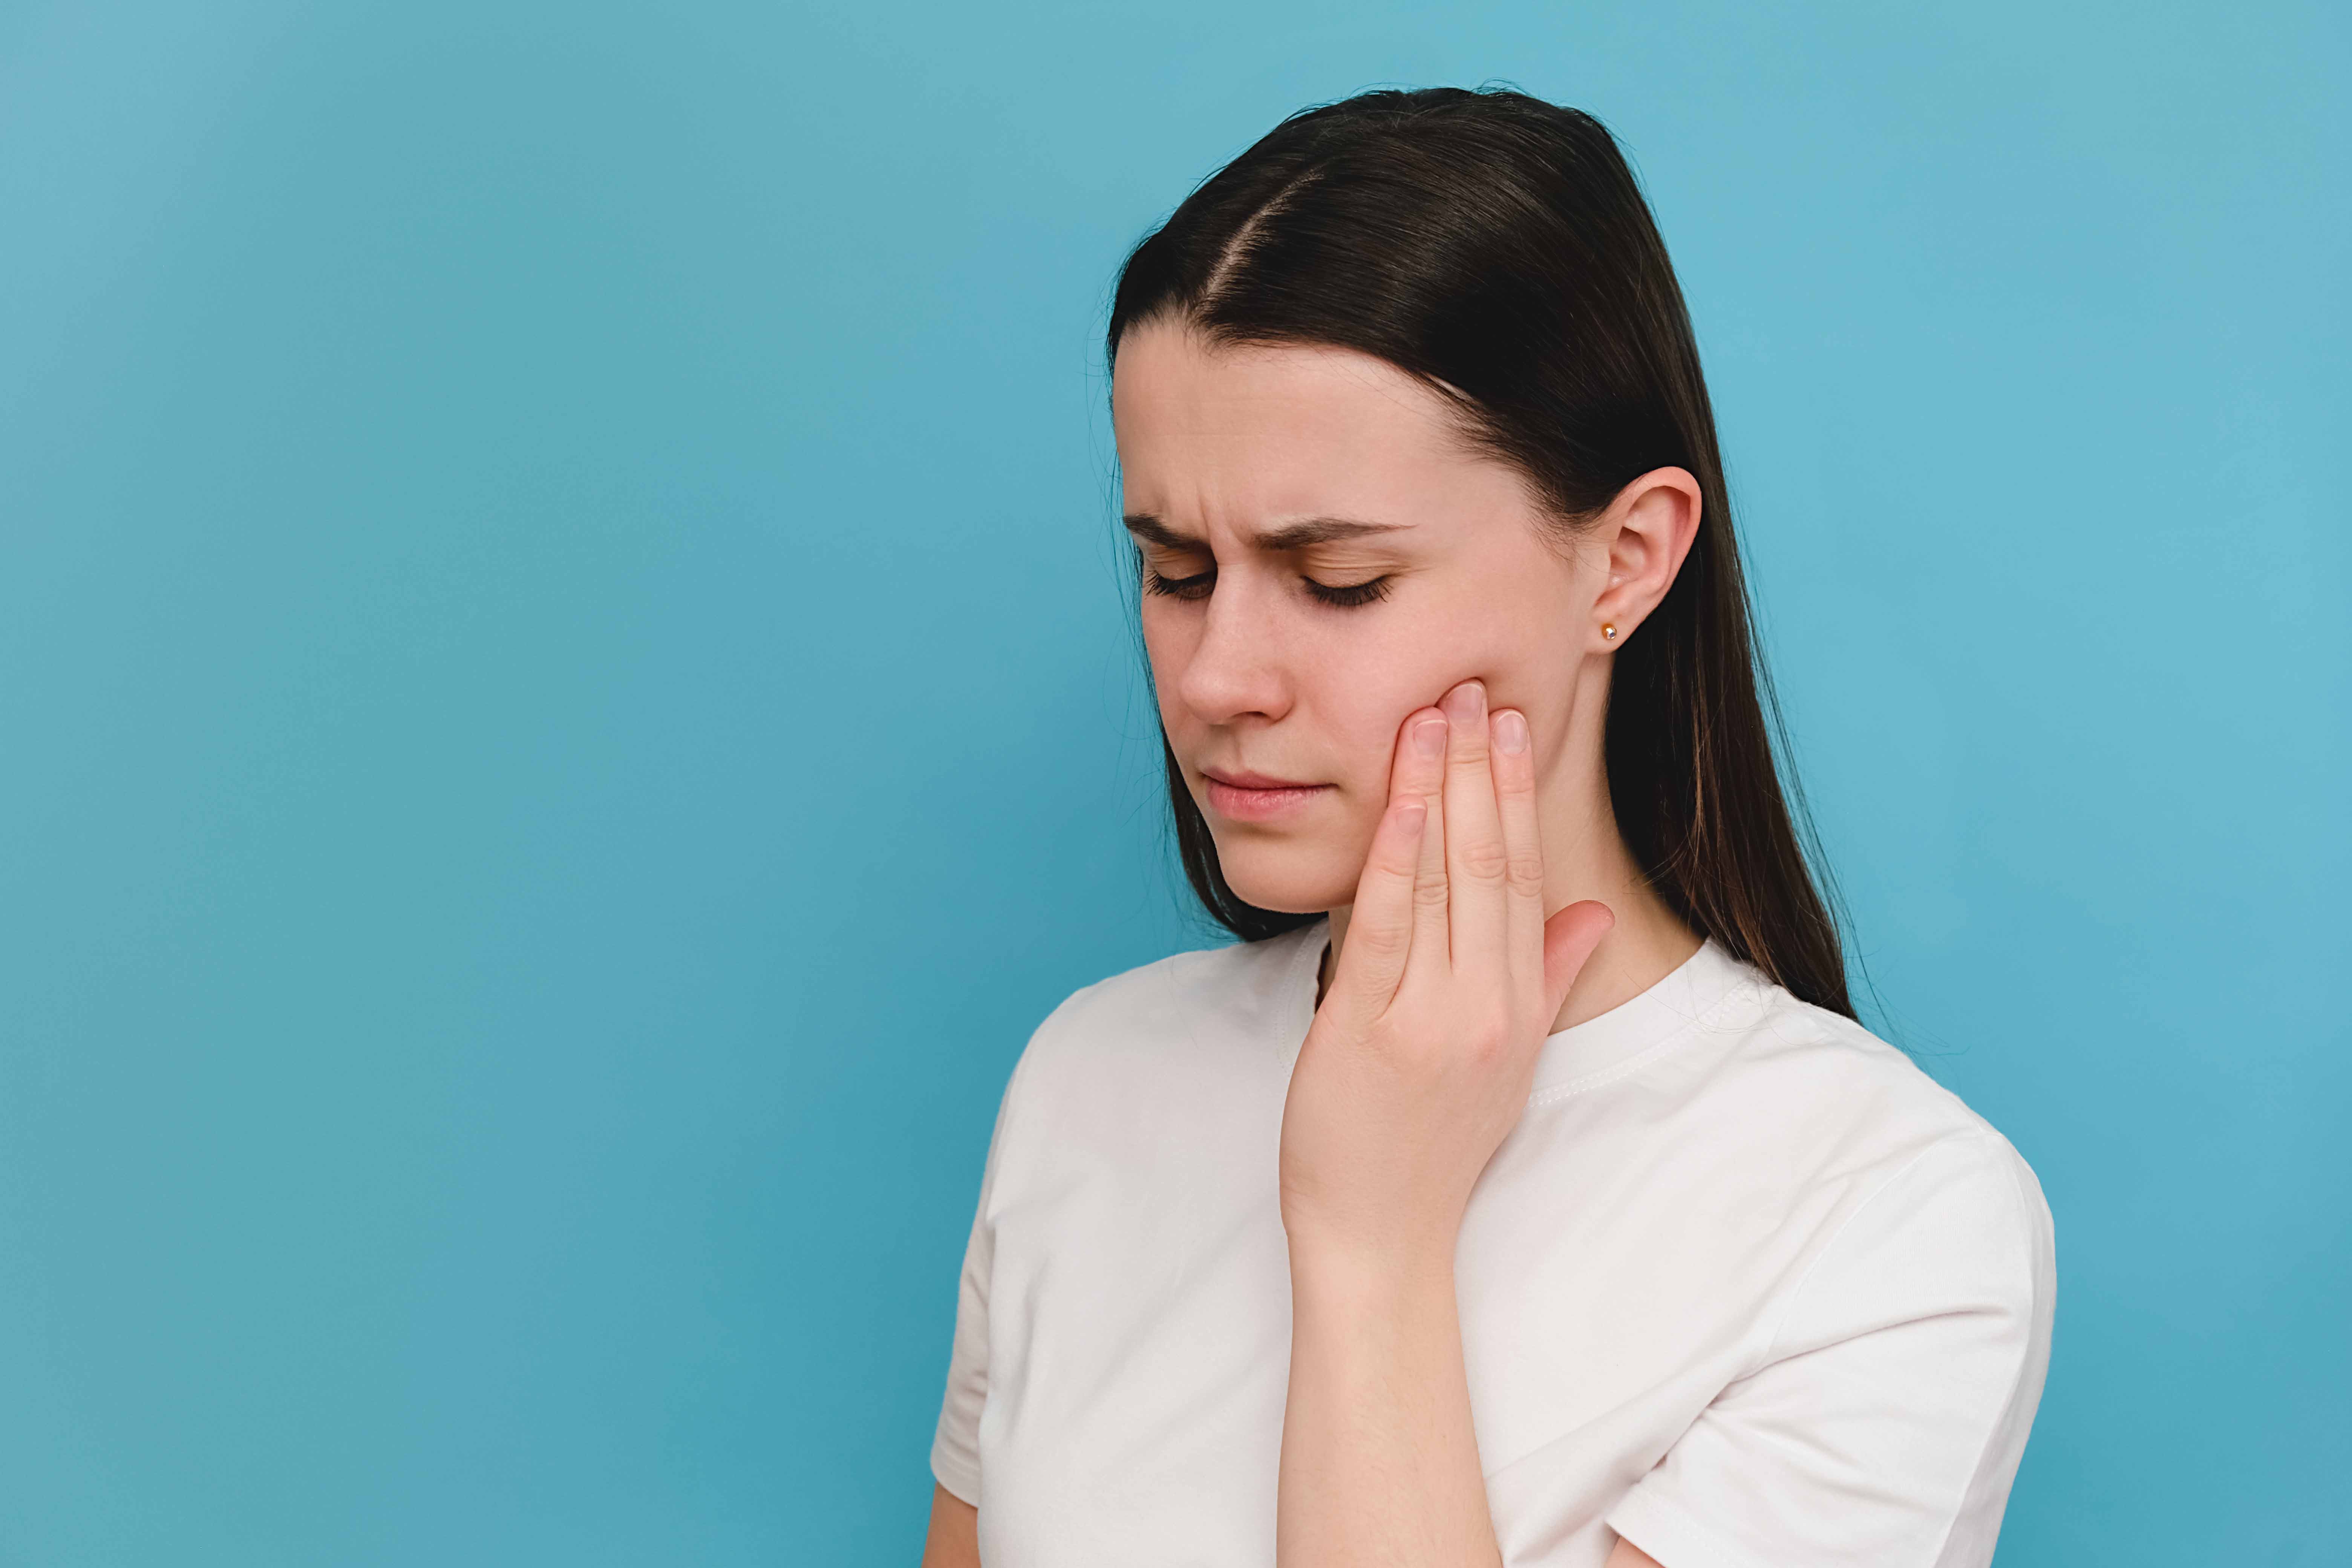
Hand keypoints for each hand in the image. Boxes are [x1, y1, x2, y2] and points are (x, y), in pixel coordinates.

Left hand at [1277, 679, 1613, 1272]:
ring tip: (1434, 714)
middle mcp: (1486, 1007)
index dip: (1516, 795)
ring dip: (1436, 790)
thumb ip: (1547, 979)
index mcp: (1518, 1008)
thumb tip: (1595, 913)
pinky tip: (1397, 799)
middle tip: (1475, 689)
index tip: (1512, 724)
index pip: (1524, 877)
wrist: (1382, 1234)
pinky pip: (1385, 928)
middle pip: (1490, 864)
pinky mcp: (1368, 1031)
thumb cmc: (1431, 1148)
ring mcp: (1431, 1019)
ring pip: (1441, 881)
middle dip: (1481, 770)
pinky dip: (1393, 857)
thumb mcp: (1509, 1061)